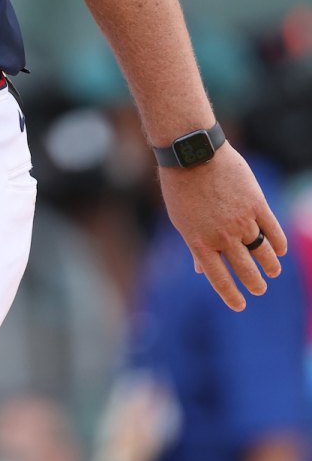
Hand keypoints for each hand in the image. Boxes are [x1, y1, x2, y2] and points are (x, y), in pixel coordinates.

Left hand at [158, 144, 286, 309]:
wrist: (192, 154)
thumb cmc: (181, 187)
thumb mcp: (181, 220)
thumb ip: (194, 246)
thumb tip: (201, 271)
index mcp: (199, 242)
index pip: (220, 279)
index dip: (231, 296)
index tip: (240, 306)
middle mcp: (222, 236)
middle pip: (245, 269)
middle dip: (255, 283)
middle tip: (260, 289)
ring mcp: (241, 220)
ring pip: (263, 252)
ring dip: (270, 265)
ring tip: (273, 271)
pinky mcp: (256, 204)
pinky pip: (273, 230)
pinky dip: (277, 243)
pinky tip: (279, 249)